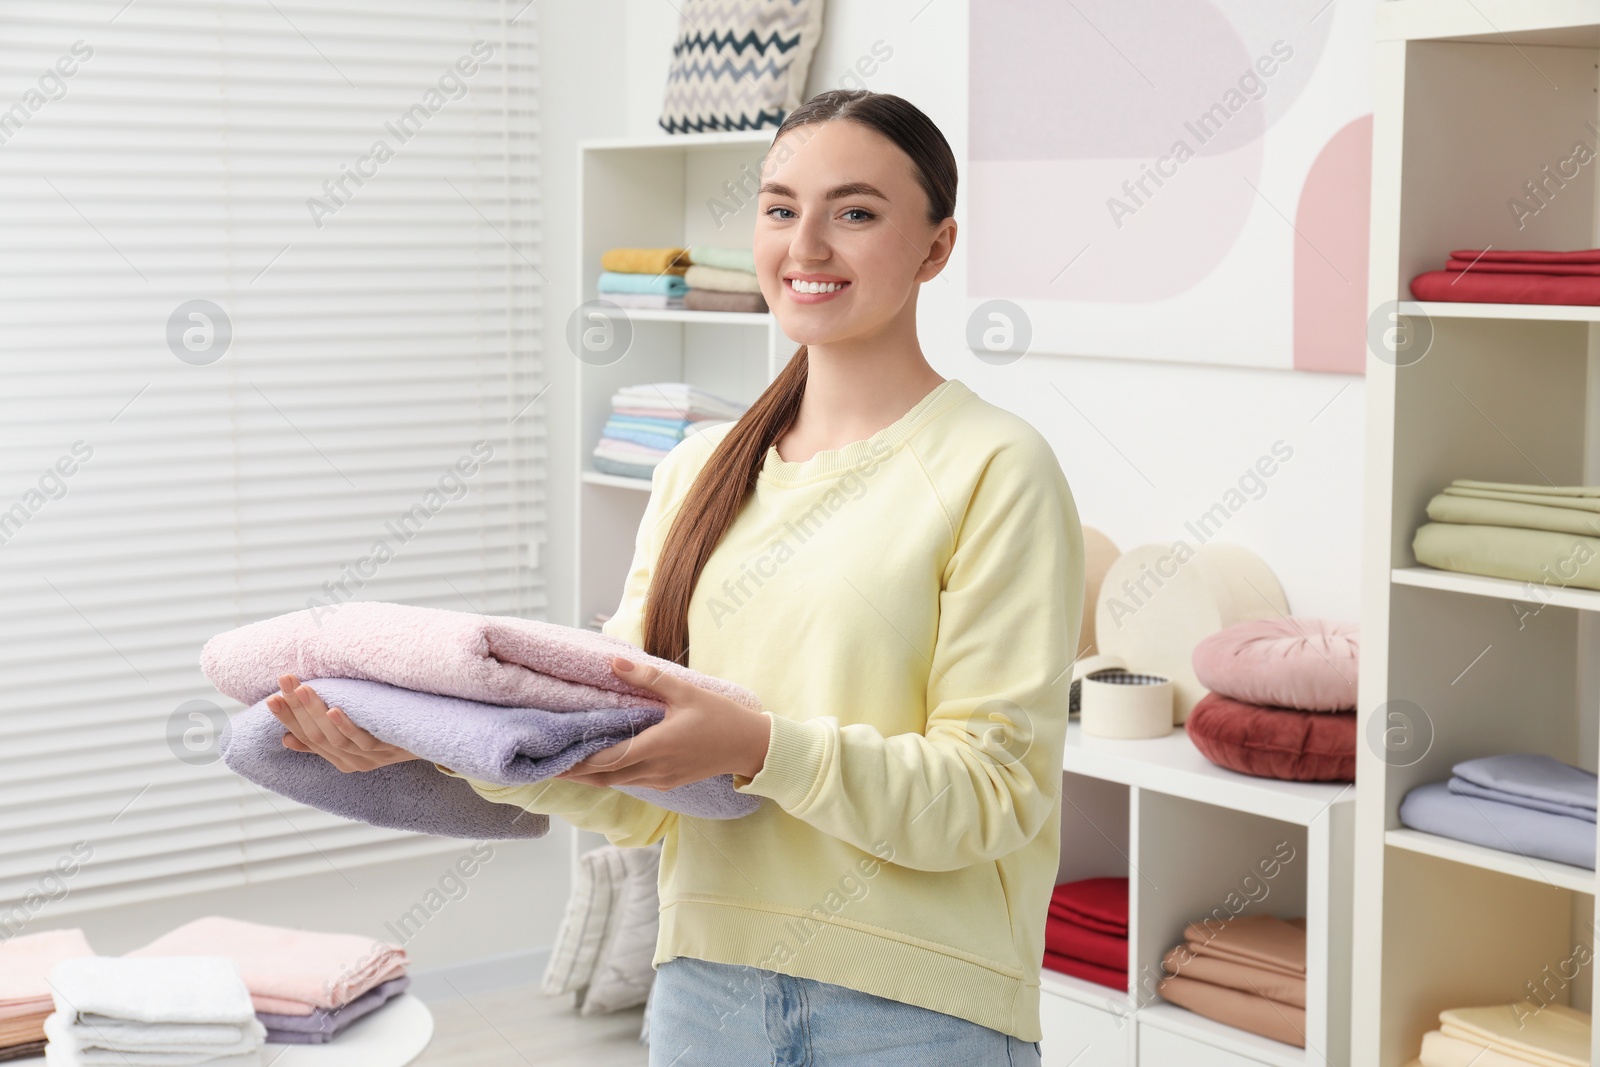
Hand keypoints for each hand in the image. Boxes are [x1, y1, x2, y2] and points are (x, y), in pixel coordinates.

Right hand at [266, 674, 421, 772]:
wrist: (432, 740)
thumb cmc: (389, 733)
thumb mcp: (355, 736)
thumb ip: (325, 738)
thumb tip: (286, 739)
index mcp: (339, 759)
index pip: (305, 738)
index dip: (287, 719)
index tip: (270, 698)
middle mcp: (351, 761)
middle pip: (316, 736)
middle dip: (296, 709)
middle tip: (284, 681)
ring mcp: (370, 756)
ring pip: (335, 738)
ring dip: (316, 711)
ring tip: (303, 689)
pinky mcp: (388, 749)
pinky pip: (363, 739)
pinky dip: (346, 725)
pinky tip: (335, 709)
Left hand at [554, 657, 771, 789]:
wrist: (750, 746)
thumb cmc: (721, 716)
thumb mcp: (686, 691)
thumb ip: (649, 679)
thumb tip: (614, 663)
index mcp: (658, 746)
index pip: (609, 759)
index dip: (580, 762)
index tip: (556, 759)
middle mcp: (656, 768)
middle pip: (607, 777)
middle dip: (578, 773)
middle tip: (550, 765)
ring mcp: (663, 779)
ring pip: (619, 782)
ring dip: (594, 776)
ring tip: (569, 766)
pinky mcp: (669, 782)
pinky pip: (634, 781)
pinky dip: (614, 775)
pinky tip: (604, 765)